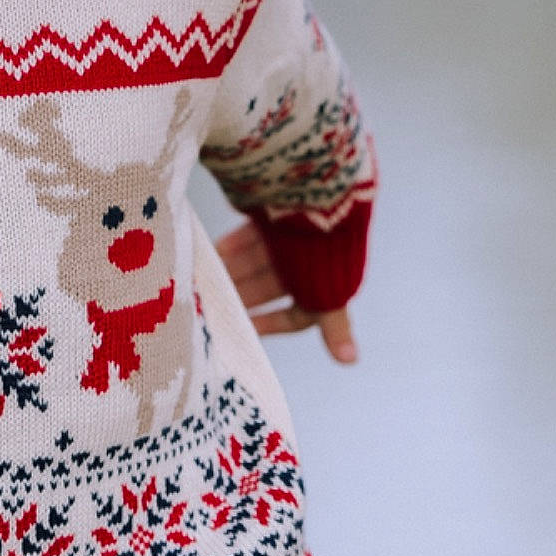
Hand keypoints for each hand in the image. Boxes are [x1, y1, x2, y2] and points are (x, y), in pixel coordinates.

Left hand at [215, 218, 357, 363]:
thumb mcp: (329, 295)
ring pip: (253, 263)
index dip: (269, 324)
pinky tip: (210, 255)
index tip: (242, 330)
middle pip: (266, 287)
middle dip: (242, 297)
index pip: (294, 314)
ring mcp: (286, 238)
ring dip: (231, 275)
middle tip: (212, 307)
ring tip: (204, 285)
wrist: (322, 194)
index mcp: (321, 285)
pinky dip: (230, 247)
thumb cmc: (327, 251)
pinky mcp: (271, 215)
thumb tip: (350, 362)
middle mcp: (303, 263)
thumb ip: (334, 327)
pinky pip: (247, 236)